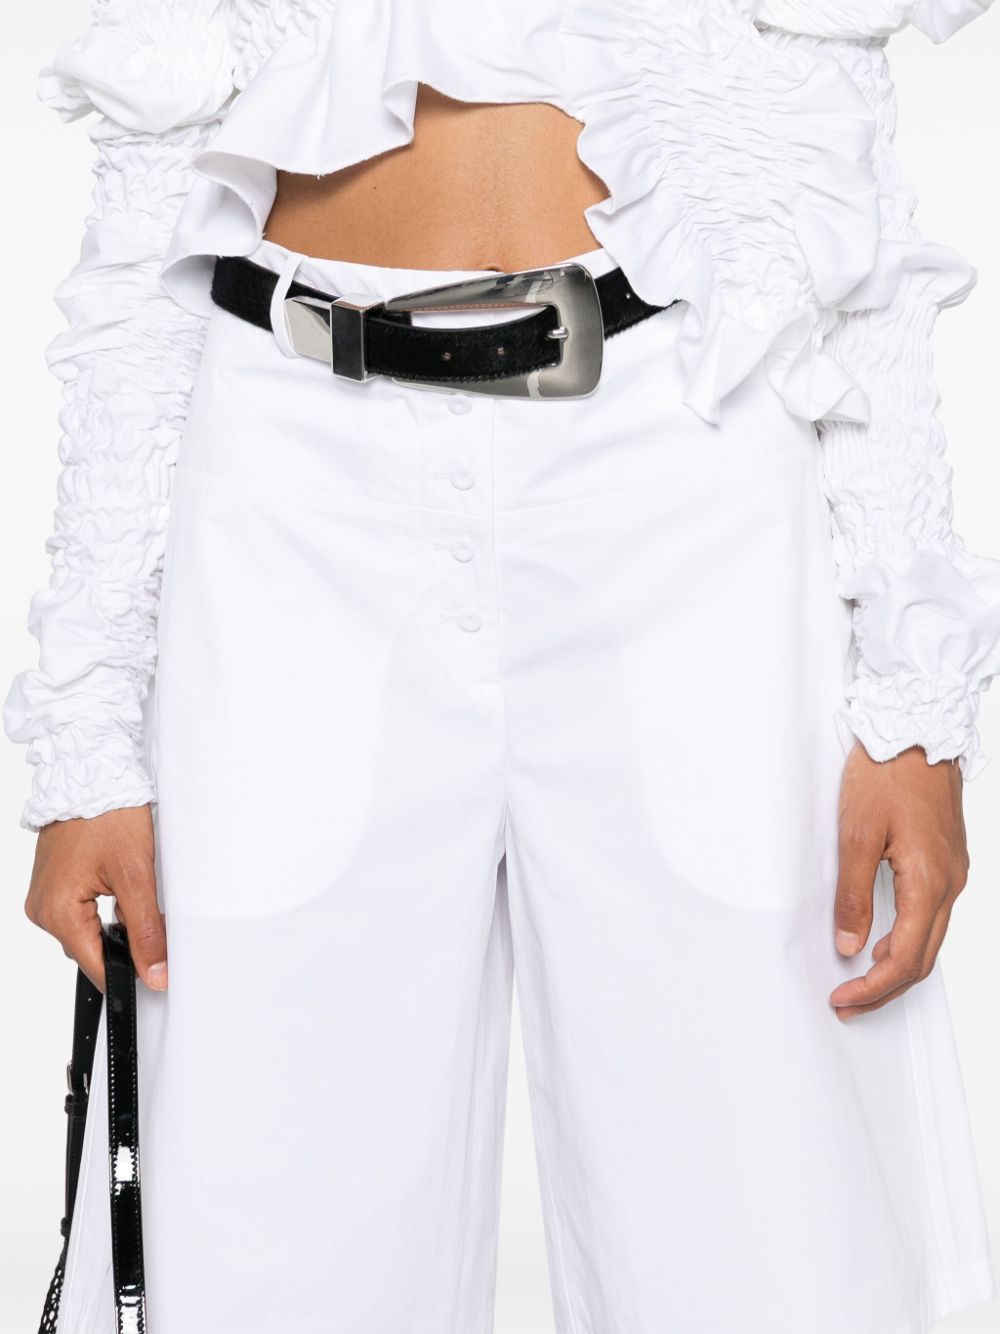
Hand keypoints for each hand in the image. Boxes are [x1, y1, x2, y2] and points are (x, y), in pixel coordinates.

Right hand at [24, 805, 166, 993]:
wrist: (91, 774)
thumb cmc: (108, 815)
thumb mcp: (136, 876)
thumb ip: (145, 930)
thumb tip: (154, 973)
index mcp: (57, 913)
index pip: (96, 967)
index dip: (130, 973)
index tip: (158, 970)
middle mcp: (43, 909)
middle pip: (92, 950)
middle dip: (125, 941)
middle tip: (152, 913)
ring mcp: (46, 896)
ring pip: (89, 931)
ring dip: (115, 922)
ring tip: (132, 889)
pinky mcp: (53, 884)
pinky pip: (81, 912)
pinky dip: (104, 907)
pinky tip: (119, 885)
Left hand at [830, 742, 967, 1020]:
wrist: (917, 729)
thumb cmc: (887, 772)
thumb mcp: (855, 833)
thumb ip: (854, 893)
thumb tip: (851, 944)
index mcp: (929, 882)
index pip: (905, 959)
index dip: (873, 989)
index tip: (842, 999)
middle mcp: (950, 884)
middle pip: (923, 958)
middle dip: (885, 989)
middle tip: (847, 1003)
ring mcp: (953, 873)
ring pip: (930, 938)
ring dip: (897, 966)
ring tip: (859, 981)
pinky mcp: (947, 861)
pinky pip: (933, 915)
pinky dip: (908, 939)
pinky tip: (883, 941)